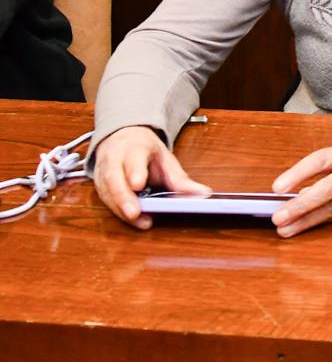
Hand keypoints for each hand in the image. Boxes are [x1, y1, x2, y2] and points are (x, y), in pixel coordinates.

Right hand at [92, 125, 210, 229]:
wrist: (123, 140)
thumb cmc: (144, 150)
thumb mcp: (165, 158)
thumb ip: (180, 178)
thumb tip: (203, 194)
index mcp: (134, 148)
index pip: (133, 159)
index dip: (135, 172)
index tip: (139, 184)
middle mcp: (114, 159)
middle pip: (115, 179)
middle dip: (124, 198)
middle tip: (135, 213)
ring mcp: (103, 173)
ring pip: (107, 193)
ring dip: (121, 209)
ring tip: (139, 221)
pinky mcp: (98, 186)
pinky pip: (106, 201)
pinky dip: (118, 212)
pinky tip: (132, 220)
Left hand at [269, 135, 331, 236]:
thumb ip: (324, 167)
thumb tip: (296, 188)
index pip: (321, 161)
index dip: (299, 174)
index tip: (277, 187)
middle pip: (328, 191)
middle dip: (302, 206)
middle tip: (279, 217)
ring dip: (307, 221)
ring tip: (285, 230)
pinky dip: (322, 223)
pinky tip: (305, 228)